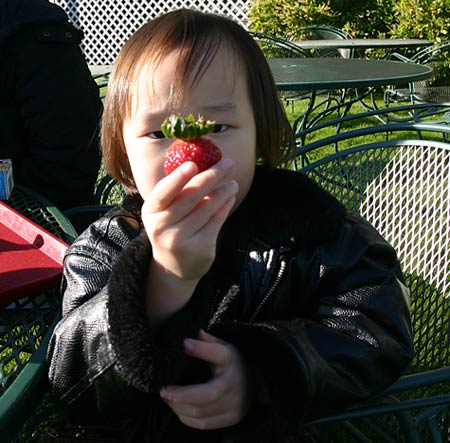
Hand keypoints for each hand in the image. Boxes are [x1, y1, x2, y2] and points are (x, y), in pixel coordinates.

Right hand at [142, 159, 237, 280]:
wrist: (174, 266)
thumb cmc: (172, 227)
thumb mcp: (165, 211)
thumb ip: (178, 191)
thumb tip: (203, 161)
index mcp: (151, 211)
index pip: (163, 192)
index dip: (178, 178)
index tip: (193, 164)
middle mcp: (162, 226)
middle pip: (191, 196)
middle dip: (212, 177)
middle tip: (228, 164)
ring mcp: (180, 239)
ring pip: (207, 208)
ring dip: (223, 191)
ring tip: (232, 182)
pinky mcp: (200, 248)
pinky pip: (216, 221)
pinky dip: (225, 206)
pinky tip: (230, 197)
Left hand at [160, 330, 252, 429]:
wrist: (254, 382)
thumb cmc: (232, 362)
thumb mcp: (223, 346)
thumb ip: (208, 341)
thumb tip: (192, 334)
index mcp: (232, 360)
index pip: (219, 353)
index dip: (201, 349)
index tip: (183, 344)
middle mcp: (235, 384)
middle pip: (206, 394)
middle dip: (181, 395)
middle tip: (163, 391)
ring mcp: (234, 405)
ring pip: (201, 412)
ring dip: (179, 407)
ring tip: (167, 399)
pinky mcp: (230, 419)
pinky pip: (203, 424)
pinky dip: (186, 418)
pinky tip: (178, 408)